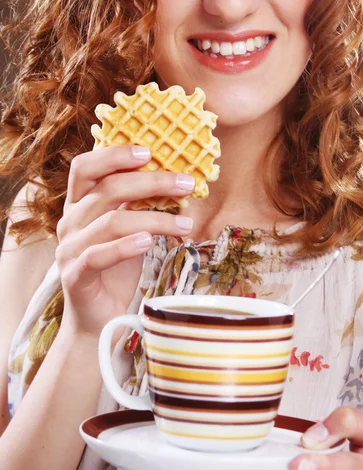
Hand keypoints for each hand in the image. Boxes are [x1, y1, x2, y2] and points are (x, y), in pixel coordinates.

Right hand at [55, 145, 195, 339]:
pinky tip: (149, 242)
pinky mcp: (75, 275)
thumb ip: (139, 204)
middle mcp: (70, 221)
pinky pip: (98, 255)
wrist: (100, 318)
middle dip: (151, 182)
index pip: (85, 167)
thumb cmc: (118, 267)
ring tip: (186, 223)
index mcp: (80, 204)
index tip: (150, 151)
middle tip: (186, 183)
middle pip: (106, 189)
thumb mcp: (129, 228)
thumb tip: (176, 179)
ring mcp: (69, 248)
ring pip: (112, 222)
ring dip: (155, 218)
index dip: (114, 154)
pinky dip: (126, 246)